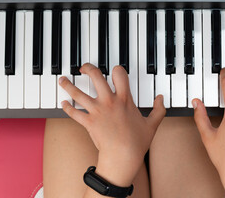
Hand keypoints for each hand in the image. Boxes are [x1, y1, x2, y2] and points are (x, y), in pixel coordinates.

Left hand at [59, 64, 165, 186]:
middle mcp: (109, 101)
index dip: (116, 69)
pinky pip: (74, 112)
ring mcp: (97, 111)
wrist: (123, 157)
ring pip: (78, 93)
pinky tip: (63, 103)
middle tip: (84, 67)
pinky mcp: (88, 122)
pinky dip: (67, 107)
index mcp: (124, 99)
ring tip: (63, 80)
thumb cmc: (137, 142)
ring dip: (68, 85)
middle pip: (95, 77)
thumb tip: (161, 99)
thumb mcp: (153, 124)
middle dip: (88, 68)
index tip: (114, 69)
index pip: (119, 74)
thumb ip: (159, 109)